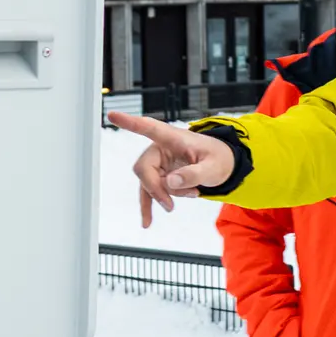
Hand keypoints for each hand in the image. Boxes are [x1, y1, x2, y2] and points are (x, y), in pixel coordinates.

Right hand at [107, 113, 236, 227]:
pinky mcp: (159, 175)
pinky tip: (147, 222)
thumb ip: (193, 174)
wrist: (223, 165)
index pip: (149, 128)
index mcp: (174, 138)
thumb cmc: (218, 159)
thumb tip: (170, 182)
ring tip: (191, 196)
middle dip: (156, 188)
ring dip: (164, 196)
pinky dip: (149, 205)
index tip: (112, 114)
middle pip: (144, 168)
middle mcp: (161, 147)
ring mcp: (158, 162)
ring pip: (148, 183)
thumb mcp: (213, 168)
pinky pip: (148, 191)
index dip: (130, 122)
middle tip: (172, 205)